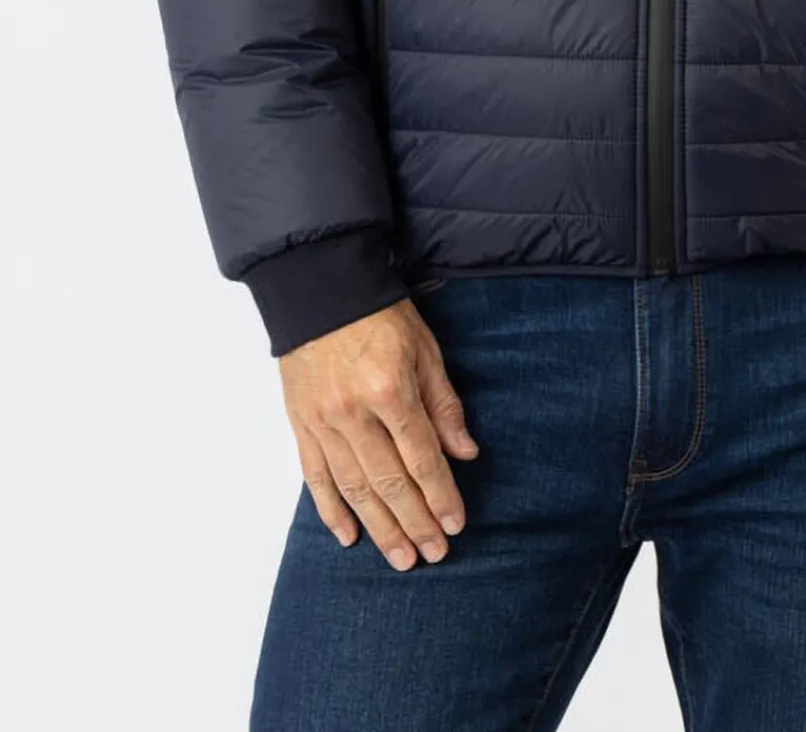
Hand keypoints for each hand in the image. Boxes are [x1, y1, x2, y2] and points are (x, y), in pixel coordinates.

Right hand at [278, 297, 480, 570]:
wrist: (319, 288)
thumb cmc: (379, 314)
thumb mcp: (424, 348)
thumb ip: (443, 404)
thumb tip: (465, 453)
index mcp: (390, 391)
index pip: (421, 458)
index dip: (440, 496)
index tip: (455, 526)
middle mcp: (354, 414)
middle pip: (389, 483)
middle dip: (414, 523)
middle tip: (433, 555)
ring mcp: (322, 422)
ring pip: (354, 489)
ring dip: (379, 528)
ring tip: (401, 557)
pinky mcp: (300, 424)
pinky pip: (316, 477)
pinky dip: (331, 510)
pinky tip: (349, 537)